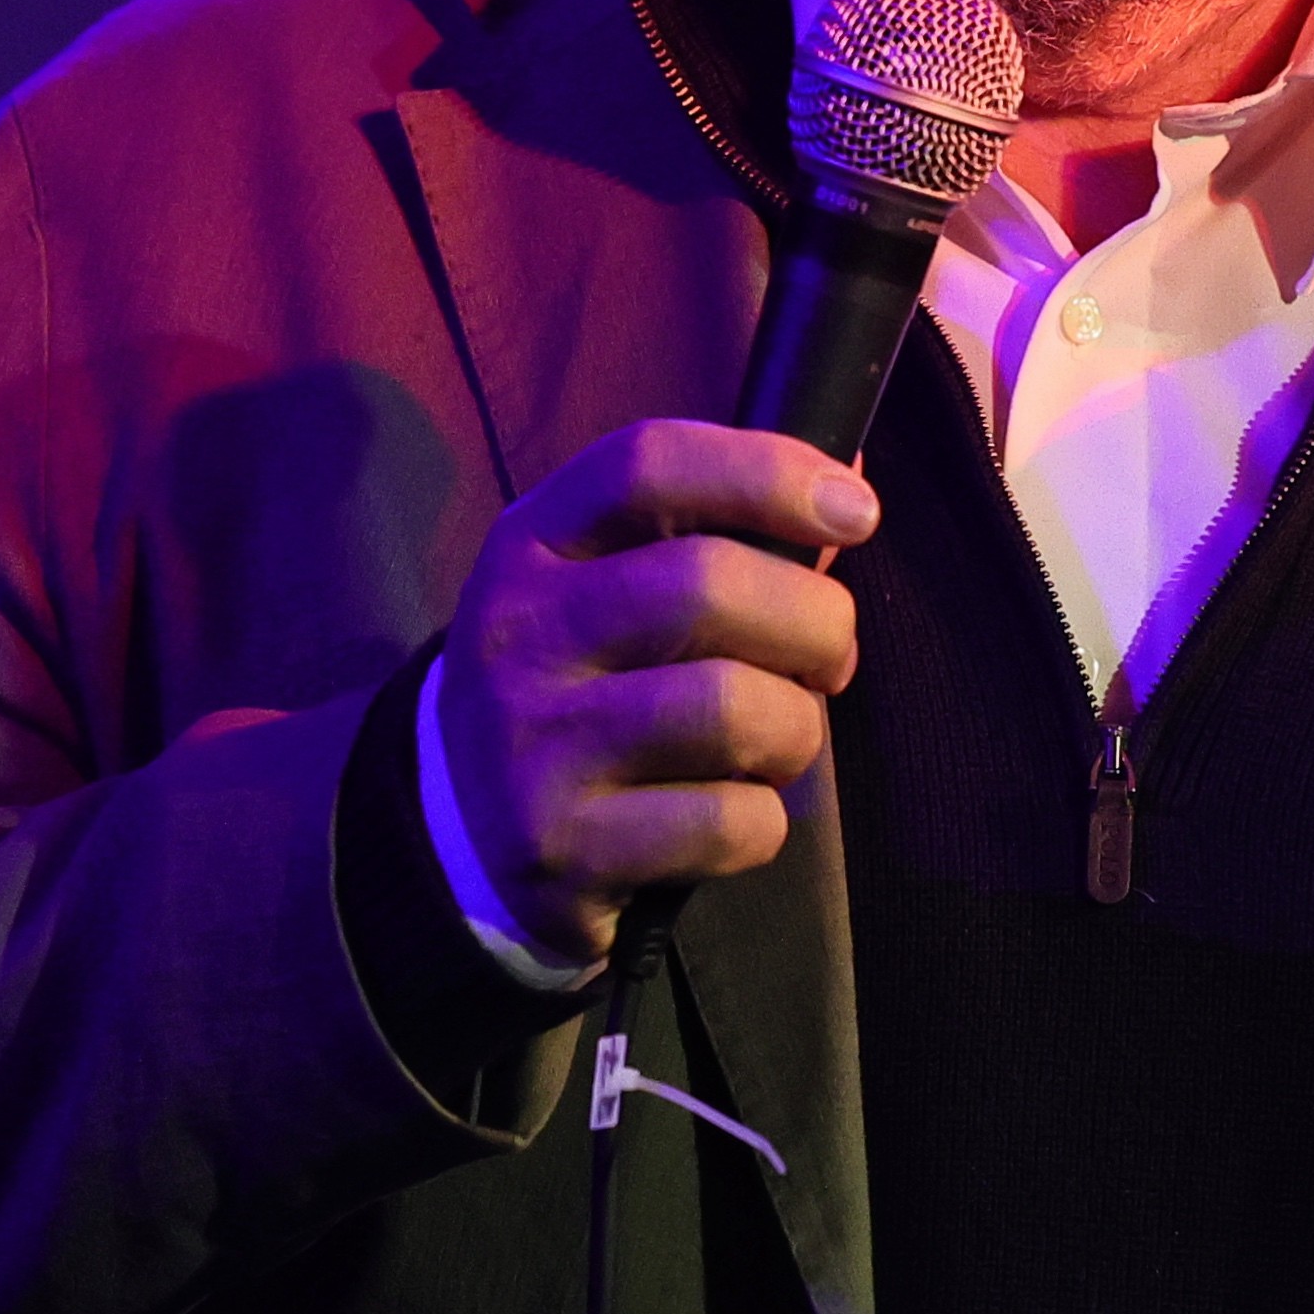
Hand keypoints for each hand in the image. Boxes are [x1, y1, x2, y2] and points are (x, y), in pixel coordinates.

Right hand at [432, 420, 869, 966]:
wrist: (459, 833)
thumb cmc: (574, 684)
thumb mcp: (599, 584)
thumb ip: (713, 532)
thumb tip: (846, 482)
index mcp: (532, 544)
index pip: (647, 466)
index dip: (767, 473)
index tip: (854, 511)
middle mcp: (520, 633)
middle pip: (706, 585)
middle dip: (815, 624)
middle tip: (827, 662)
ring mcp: (535, 746)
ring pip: (734, 710)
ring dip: (796, 731)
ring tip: (775, 743)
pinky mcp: (565, 848)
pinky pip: (730, 822)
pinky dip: (764, 821)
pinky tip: (729, 816)